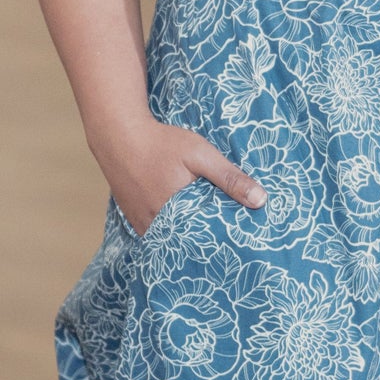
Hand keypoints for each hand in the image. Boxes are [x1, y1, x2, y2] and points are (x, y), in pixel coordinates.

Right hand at [92, 114, 265, 236]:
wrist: (118, 136)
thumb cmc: (161, 143)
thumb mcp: (201, 155)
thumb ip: (230, 178)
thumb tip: (261, 201)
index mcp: (178, 215)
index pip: (209, 239)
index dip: (225, 238)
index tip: (242, 239)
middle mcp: (158, 227)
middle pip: (190, 242)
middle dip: (208, 240)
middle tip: (229, 237)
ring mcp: (144, 227)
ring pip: (174, 240)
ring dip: (189, 236)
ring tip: (209, 232)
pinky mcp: (135, 222)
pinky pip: (158, 235)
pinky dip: (172, 231)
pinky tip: (184, 221)